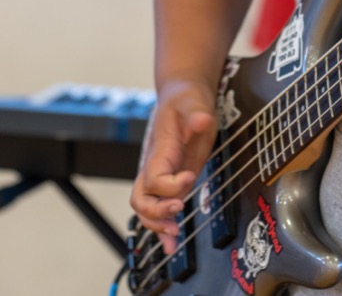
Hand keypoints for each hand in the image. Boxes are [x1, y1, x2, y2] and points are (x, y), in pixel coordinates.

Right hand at [130, 78, 217, 254]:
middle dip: (157, 212)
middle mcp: (154, 166)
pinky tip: (171, 246)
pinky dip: (162, 229)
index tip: (190, 176)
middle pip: (141, 199)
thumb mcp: (194, 102)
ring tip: (175, 237)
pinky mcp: (170, 181)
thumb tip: (200, 120)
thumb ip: (196, 113)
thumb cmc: (186, 100)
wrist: (181, 96)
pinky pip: (159, 208)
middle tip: (179, 209)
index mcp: (159, 150)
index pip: (153, 178)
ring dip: (158, 226)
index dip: (169, 185)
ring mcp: (160, 175)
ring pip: (146, 209)